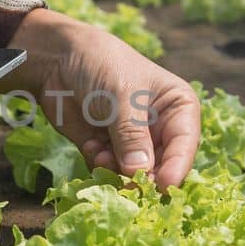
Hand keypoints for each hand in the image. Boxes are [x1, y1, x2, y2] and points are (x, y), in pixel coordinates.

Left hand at [3, 9, 201, 186]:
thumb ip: (132, 136)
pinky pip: (110, 171)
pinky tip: (91, 146)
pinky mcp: (109, 150)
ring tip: (101, 155)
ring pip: (135, 174)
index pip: (185, 144)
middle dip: (142, 176)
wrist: (59, 60)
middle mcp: (161, 128)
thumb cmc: (102, 65)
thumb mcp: (122, 97)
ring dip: (117, 171)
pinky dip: (100, 165)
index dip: (176, 167)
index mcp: (179, 108)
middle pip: (162, 166)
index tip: (163, 185)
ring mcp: (134, 141)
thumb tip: (140, 173)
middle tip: (126, 183)